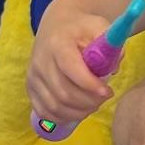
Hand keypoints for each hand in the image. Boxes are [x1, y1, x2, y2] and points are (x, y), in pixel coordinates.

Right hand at [27, 1, 115, 126]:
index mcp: (58, 43)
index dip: (90, 85)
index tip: (108, 91)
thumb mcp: (98, 26)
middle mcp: (40, 61)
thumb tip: (113, 68)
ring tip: (94, 104)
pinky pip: (44, 112)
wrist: (56, 26)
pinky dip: (63, 117)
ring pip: (55, 106)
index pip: (71, 69)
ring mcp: (33, 76)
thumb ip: (110, 44)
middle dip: (89, 102)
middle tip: (105, 97)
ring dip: (78, 112)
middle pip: (64, 93)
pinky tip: (78, 111)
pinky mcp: (30, 88)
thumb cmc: (81, 28)